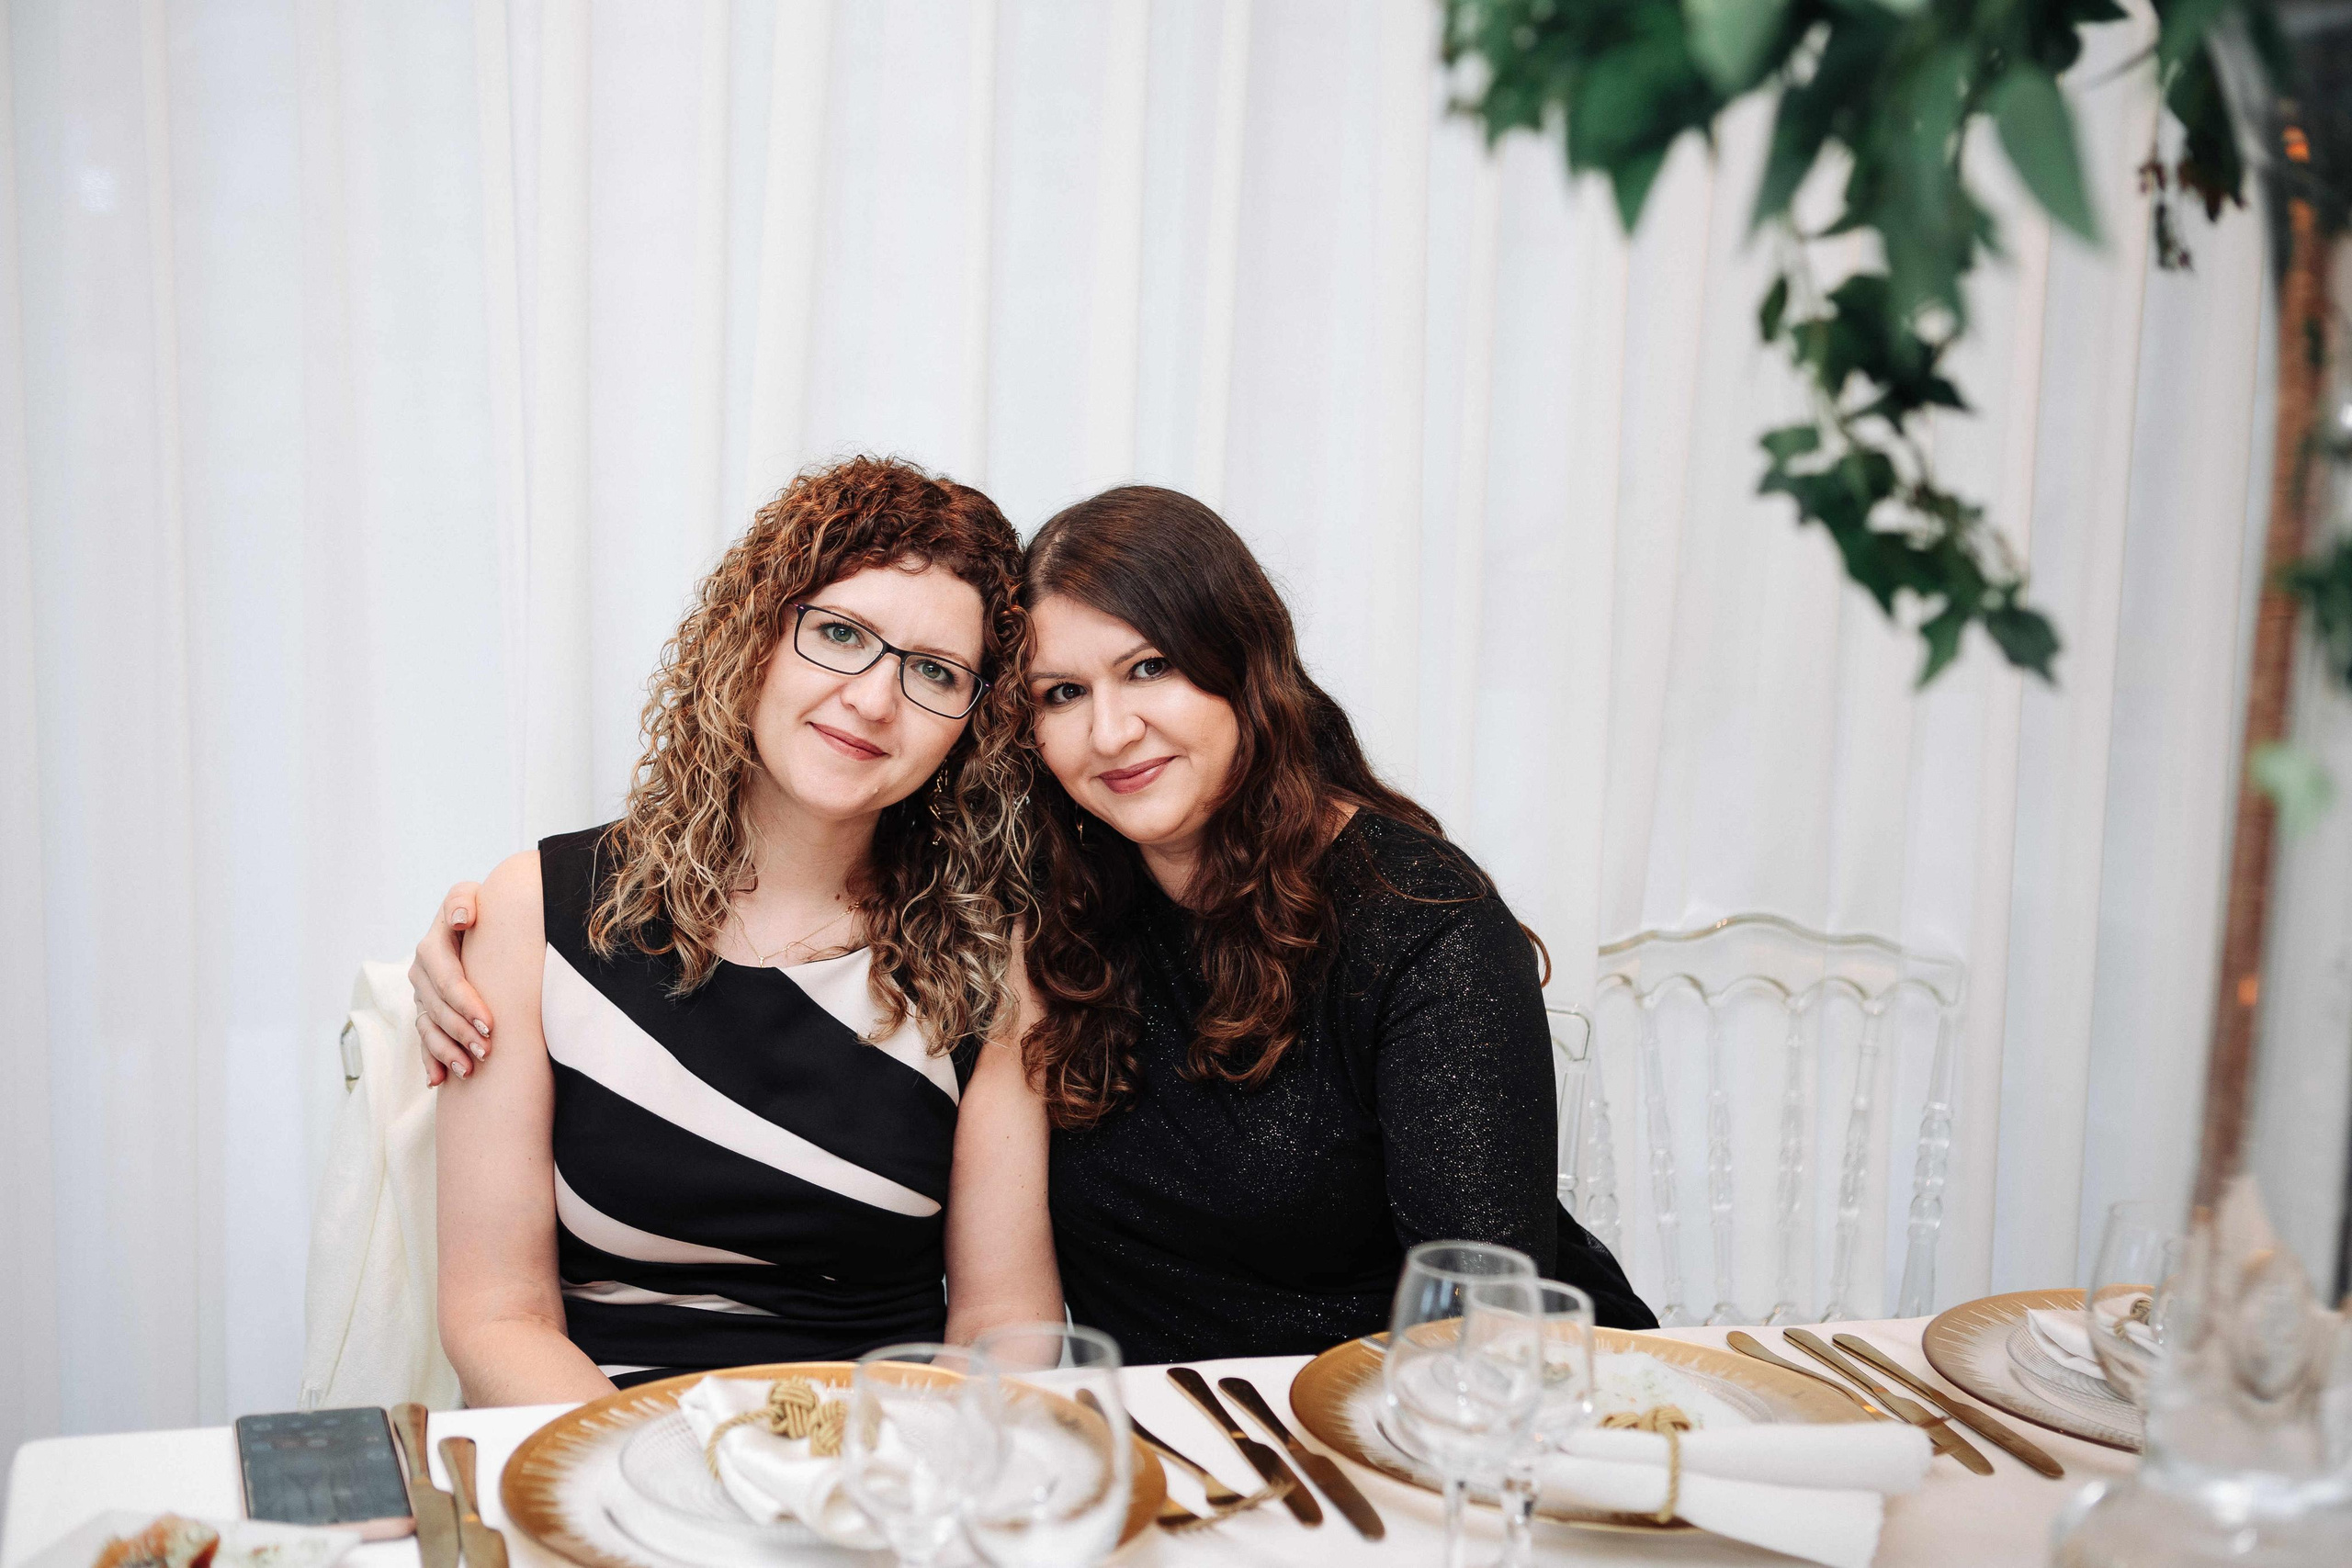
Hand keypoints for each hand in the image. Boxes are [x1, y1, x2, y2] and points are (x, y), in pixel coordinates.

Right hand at [413, 882, 490, 1083]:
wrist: (476, 929)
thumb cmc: (480, 912)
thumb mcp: (469, 897)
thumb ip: (463, 900)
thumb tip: (461, 919)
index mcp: (432, 947)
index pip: (447, 979)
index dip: (466, 1002)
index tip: (490, 1023)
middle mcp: (422, 974)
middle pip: (438, 1009)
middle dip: (462, 1031)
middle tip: (488, 1050)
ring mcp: (421, 997)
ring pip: (430, 1029)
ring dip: (448, 1051)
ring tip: (471, 1070)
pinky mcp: (425, 1014)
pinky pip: (424, 1042)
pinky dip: (431, 1062)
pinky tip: (439, 1081)